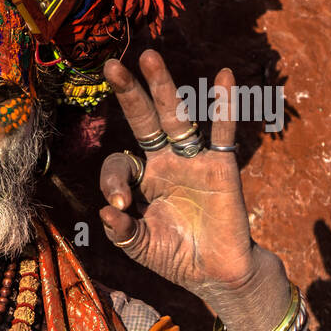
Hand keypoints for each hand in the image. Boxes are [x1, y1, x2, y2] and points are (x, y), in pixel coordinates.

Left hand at [98, 50, 283, 310]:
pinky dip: (225, 105)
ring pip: (177, 117)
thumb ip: (121, 231)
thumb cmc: (174, 257)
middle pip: (144, 120)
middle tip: (110, 66)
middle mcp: (165, 162)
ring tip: (149, 57)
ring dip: (163, 87)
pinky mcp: (220, 167)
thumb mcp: (138, 247)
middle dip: (128, 93)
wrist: (214, 274)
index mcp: (142, 179)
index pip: (119, 163)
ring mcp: (192, 161)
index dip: (113, 181)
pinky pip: (222, 132)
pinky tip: (224, 75)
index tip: (118, 206)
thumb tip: (105, 212)